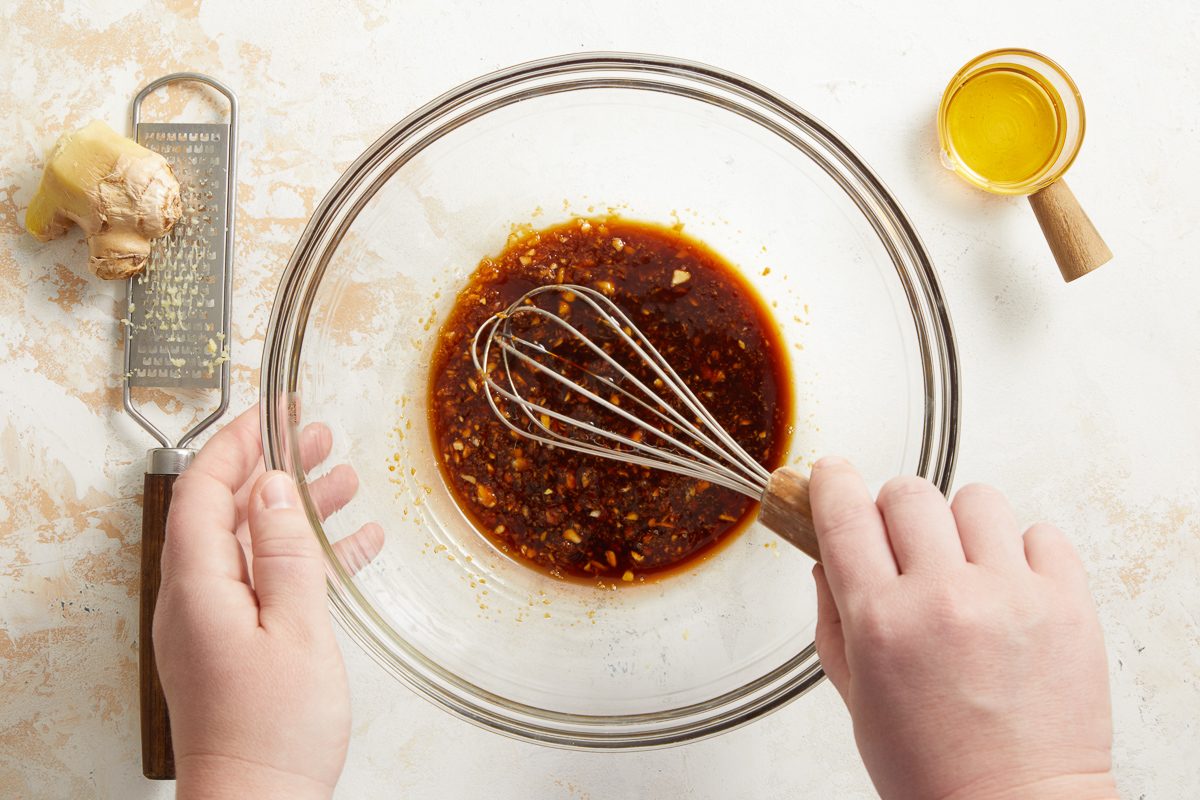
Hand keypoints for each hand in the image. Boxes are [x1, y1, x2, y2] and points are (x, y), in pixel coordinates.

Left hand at [153, 405, 383, 799]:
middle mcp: (198, 599)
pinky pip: (270, 582)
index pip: (206, 490)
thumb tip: (274, 489)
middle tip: (317, 437)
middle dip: (273, 467)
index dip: (237, 442)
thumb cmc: (273, 732)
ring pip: (256, 544)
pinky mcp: (238, 646)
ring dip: (298, 508)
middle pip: (229, 511)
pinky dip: (308, 557)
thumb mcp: (295, 629)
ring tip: (343, 479)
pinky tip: (352, 547)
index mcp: (200, 586)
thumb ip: (285, 553)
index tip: (272, 411)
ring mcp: (216, 624)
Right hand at [808, 458, 1115, 799]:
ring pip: (977, 500)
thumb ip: (833, 620)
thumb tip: (826, 559)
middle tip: (902, 541)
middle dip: (894, 509)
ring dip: (961, 525)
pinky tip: (1010, 587)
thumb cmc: (933, 769)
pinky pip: (1042, 533)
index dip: (830, 482)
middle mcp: (944, 598)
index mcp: (882, 621)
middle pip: (909, 493)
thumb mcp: (856, 696)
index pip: (844, 513)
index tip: (831, 475)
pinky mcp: (1067, 603)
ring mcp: (1011, 596)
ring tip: (966, 566)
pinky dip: (1022, 551)